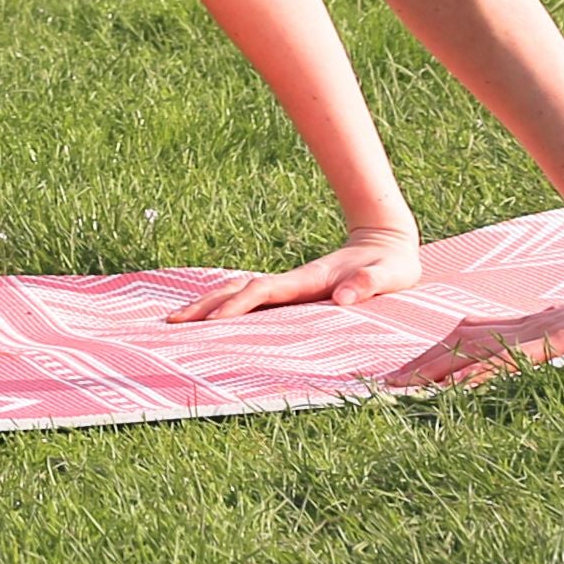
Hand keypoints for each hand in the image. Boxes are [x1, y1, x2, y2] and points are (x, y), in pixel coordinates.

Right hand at [164, 230, 422, 324]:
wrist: (386, 239)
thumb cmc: (391, 264)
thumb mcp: (389, 275)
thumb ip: (367, 284)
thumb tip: (343, 298)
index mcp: (308, 280)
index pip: (262, 292)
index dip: (237, 306)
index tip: (211, 322)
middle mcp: (290, 281)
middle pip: (236, 290)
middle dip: (205, 305)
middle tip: (172, 323)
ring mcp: (288, 285)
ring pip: (238, 292)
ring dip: (208, 304)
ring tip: (178, 321)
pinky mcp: (292, 292)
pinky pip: (250, 299)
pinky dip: (225, 306)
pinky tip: (212, 318)